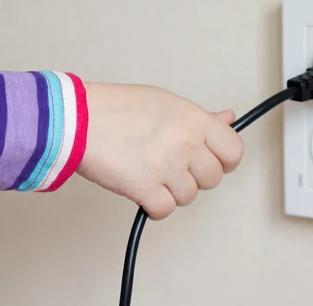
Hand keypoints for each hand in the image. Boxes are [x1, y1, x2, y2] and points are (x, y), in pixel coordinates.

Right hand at [76, 82, 243, 219]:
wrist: (78, 118)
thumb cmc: (119, 108)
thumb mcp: (168, 102)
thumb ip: (202, 117)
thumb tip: (228, 119)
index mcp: (195, 120)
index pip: (234, 151)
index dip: (225, 160)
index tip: (213, 161)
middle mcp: (186, 143)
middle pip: (212, 178)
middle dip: (195, 176)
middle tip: (173, 166)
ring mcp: (167, 167)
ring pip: (189, 196)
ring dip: (172, 191)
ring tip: (153, 174)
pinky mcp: (144, 188)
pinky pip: (165, 210)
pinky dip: (155, 206)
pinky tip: (144, 191)